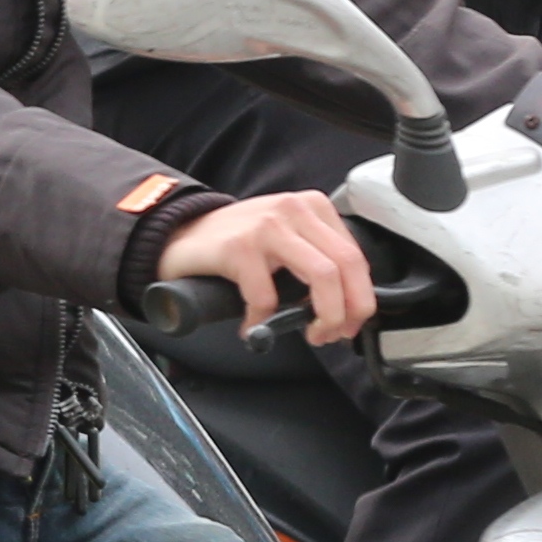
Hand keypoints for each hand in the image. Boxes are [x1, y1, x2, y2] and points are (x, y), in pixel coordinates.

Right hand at [158, 189, 373, 345]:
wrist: (180, 235)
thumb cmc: (235, 244)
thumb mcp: (287, 239)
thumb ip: (317, 260)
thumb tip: (347, 304)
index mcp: (313, 207)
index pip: (356, 255)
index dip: (361, 297)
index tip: (351, 323)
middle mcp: (294, 209)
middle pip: (346, 265)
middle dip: (348, 310)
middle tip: (333, 333)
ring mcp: (267, 226)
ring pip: (323, 275)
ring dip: (323, 316)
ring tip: (308, 334)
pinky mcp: (239, 246)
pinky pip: (267, 295)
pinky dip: (263, 320)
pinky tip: (252, 326)